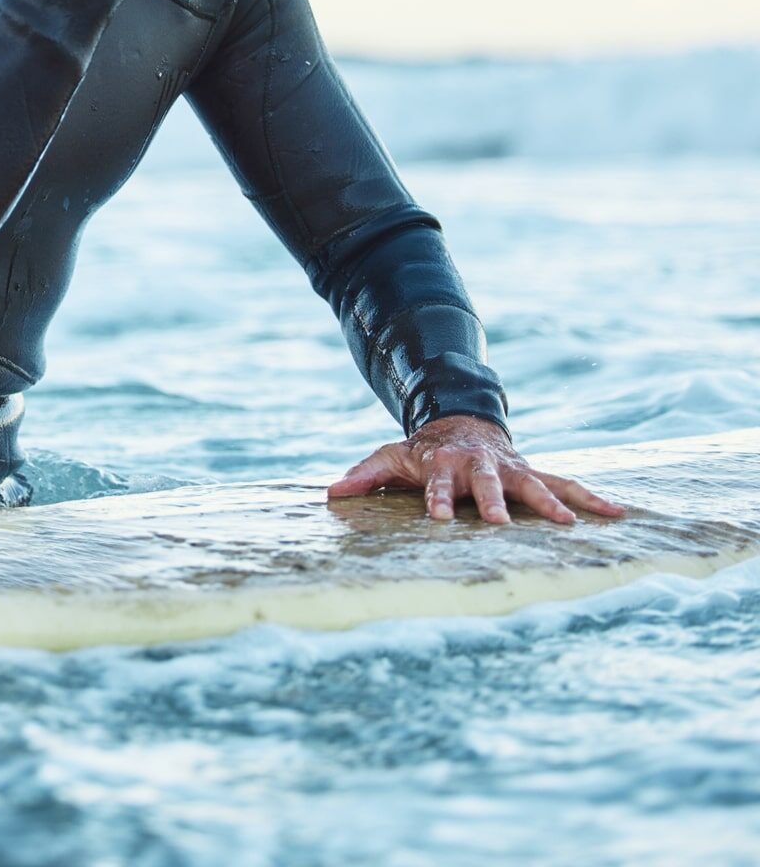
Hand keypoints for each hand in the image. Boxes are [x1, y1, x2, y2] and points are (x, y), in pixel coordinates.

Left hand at [326, 415, 627, 525]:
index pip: (437, 486)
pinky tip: (619, 513)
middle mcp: (480, 466)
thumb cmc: (423, 451)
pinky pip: (566, 484)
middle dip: (494, 502)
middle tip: (500, 524)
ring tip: (572, 525)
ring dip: (552, 503)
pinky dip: (592, 498)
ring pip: (534, 484)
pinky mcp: (534, 474)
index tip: (434, 519)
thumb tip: (331, 493)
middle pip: (487, 485)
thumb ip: (364, 474)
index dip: (435, 501)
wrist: (460, 424)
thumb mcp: (390, 456)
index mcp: (444, 465)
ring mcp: (510, 469)